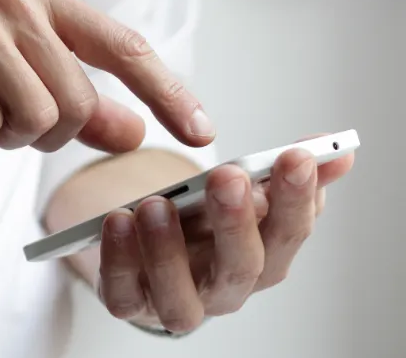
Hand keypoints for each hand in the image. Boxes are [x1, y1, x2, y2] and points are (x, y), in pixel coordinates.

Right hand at [0, 0, 214, 152]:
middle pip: (77, 104)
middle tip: (1, 117)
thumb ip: (73, 97)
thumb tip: (133, 132)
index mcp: (42, 0)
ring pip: (35, 119)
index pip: (125, 49)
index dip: (168, 93)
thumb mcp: (6, 65)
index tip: (200, 132)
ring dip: (2, 134)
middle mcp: (17, 4)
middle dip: (45, 133)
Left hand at [95, 135, 355, 332]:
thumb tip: (337, 151)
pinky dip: (119, 260)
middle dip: (236, 222)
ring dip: (168, 250)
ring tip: (156, 204)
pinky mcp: (130, 303)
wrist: (150, 249)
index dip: (296, 198)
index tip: (294, 156)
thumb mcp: (243, 192)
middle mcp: (225, 288)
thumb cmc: (203, 223)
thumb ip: (283, 172)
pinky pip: (123, 294)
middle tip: (228, 177)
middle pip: (241, 267)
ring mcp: (177, 301)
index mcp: (263, 257)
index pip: (290, 233)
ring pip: (180, 296)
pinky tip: (117, 221)